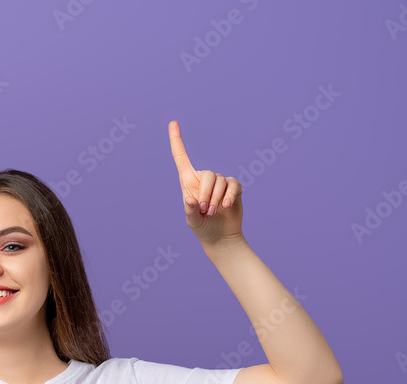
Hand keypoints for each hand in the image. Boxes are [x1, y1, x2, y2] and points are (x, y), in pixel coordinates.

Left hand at [168, 121, 243, 247]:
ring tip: (211, 213)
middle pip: (208, 174)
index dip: (177, 140)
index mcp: (188, 182)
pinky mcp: (234, 188)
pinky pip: (233, 185)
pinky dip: (228, 196)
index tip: (173, 122)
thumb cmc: (202, 228)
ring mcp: (220, 182)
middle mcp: (204, 179)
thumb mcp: (192, 221)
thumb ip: (189, 211)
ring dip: (215, 198)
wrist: (220, 237)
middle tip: (203, 210)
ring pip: (220, 180)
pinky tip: (226, 207)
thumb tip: (189, 199)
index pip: (181, 158)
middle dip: (205, 193)